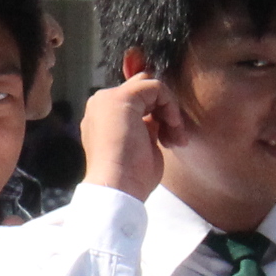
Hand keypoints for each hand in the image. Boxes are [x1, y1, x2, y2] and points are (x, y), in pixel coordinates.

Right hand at [80, 74, 183, 201]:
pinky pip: (157, 87)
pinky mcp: (123, 97)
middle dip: (163, 110)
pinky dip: (171, 106)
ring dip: (170, 111)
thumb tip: (156, 118)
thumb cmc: (129, 178)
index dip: (156, 115)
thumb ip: (145, 127)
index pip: (135, 102)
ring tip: (175, 138)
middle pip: (142, 91)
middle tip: (173, 137)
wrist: (117, 187)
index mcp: (101, 118)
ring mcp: (109, 98)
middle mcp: (101, 104)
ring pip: (151, 88)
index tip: (166, 139)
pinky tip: (172, 128)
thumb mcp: (139, 146)